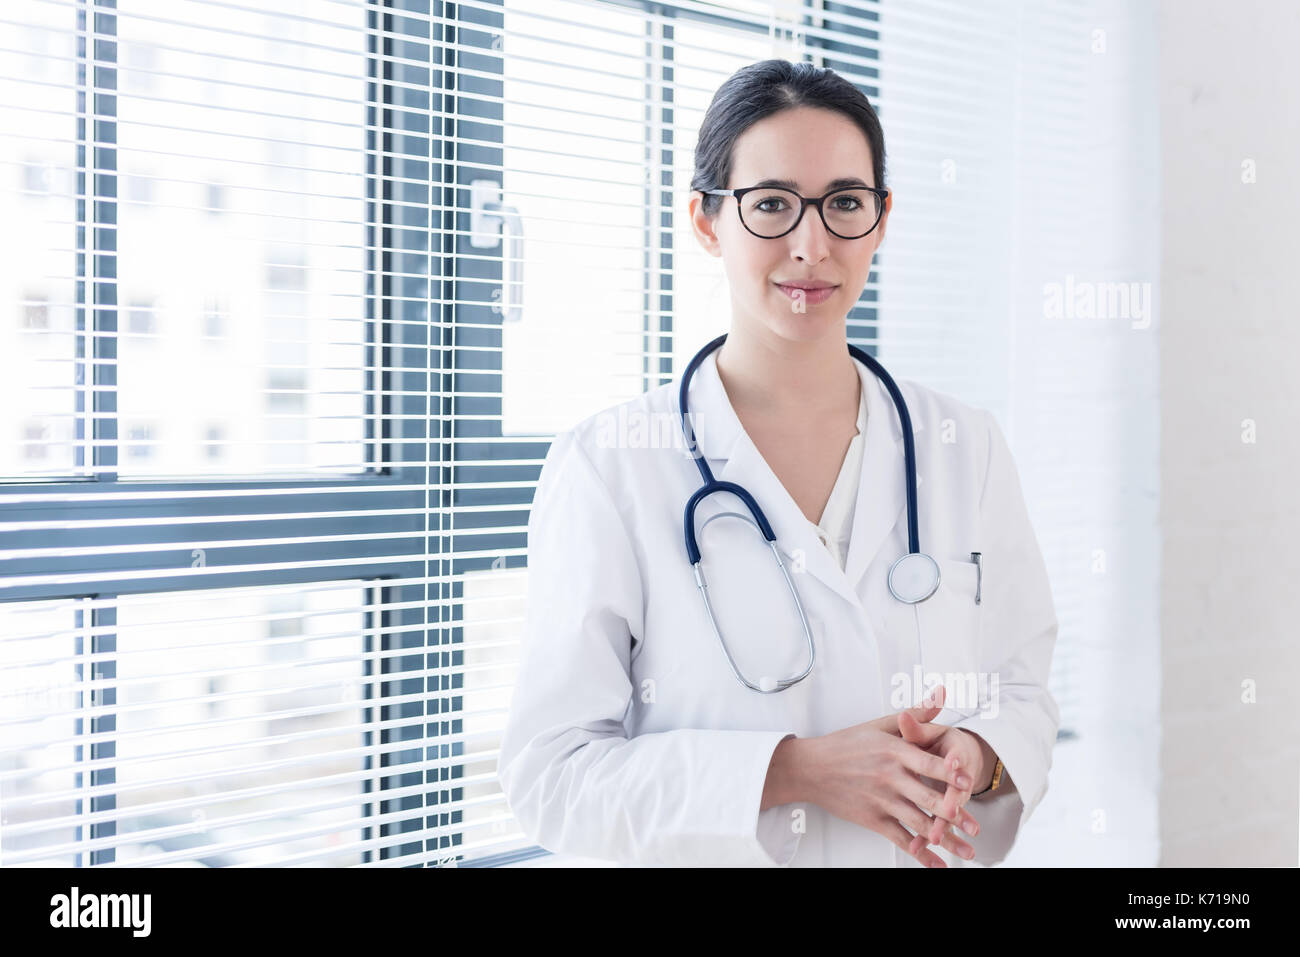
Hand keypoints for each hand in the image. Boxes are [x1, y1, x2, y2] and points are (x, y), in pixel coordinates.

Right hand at [795, 691, 977, 867]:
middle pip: (928, 798)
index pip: (928, 763)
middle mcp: (890, 777)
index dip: (950, 773)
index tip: (969, 780)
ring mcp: (881, 800)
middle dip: (954, 814)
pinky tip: (937, 863)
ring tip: (967, 851)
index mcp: (894, 751)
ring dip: (945, 839)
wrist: (812, 767)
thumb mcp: (881, 725)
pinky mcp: (873, 819)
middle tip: (975, 827)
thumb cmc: (848, 744)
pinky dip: (920, 854)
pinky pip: (901, 840)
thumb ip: (915, 714)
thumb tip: (942, 694)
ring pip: (919, 823)